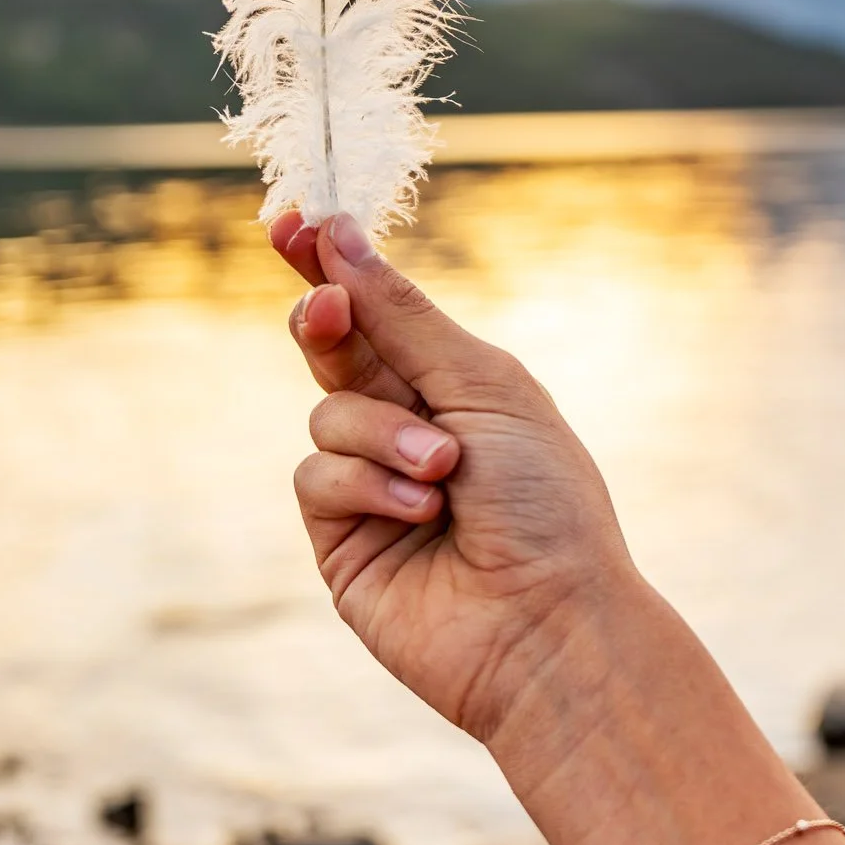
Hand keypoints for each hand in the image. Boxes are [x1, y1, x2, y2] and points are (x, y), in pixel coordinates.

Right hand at [270, 210, 641, 744]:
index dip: (332, 266)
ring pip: (325, 412)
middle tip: (327, 306)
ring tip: (445, 474)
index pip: (379, 311)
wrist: (550, 623)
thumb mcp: (484, 387)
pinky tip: (421, 512)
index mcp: (457, 385)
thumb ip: (402, 318)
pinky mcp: (342, 541)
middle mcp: (409, 427)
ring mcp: (370, 485)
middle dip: (325, 320)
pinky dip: (365, 483)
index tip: (294, 221)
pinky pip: (315, 475)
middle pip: (335, 348)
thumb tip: (339, 236)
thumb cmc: (545, 503)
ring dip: (382, 434)